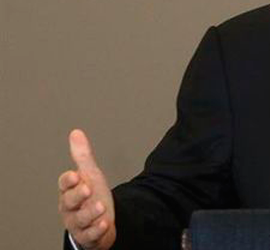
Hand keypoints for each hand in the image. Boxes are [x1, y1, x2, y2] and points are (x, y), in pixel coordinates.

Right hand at [58, 129, 116, 249]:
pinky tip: (104, 224)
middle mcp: (70, 208)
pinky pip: (90, 235)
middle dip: (77, 195)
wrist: (99, 220)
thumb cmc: (91, 196)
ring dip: (89, 213)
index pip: (64, 184)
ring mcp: (78, 223)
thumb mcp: (89, 174)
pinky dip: (96, 230)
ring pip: (80, 219)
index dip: (68, 180)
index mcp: (69, 191)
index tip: (75, 175)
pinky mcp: (87, 236)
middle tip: (87, 189)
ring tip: (100, 207)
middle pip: (69, 202)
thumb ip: (82, 156)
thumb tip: (76, 133)